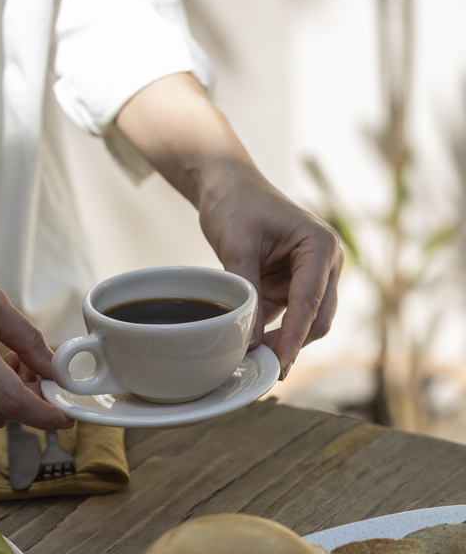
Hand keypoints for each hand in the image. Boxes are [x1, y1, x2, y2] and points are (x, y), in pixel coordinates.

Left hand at [195, 159, 341, 375]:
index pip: (310, 302)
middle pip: (318, 318)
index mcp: (321, 245)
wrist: (227, 185)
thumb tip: (251, 342)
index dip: (294, 336)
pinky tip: (254, 347)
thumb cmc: (236, 204)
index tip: (278, 363)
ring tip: (254, 361)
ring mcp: (313, 275)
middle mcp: (325, 262)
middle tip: (263, 369)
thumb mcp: (237, 246)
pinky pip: (289, 316)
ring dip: (283, 341)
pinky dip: (274, 332)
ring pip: (307, 322)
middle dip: (293, 344)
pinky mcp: (294, 284)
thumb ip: (247, 293)